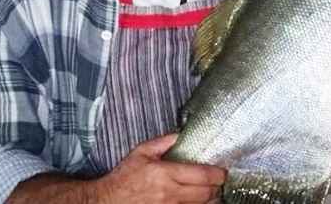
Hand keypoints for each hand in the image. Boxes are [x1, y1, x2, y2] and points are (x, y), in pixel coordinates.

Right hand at [96, 133, 225, 203]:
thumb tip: (181, 133)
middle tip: (220, 181)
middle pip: (205, 194)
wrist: (107, 202)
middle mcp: (170, 194)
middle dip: (217, 188)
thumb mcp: (142, 151)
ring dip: (211, 201)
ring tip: (214, 193)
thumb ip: (163, 141)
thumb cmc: (124, 177)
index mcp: (166, 173)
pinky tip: (201, 203)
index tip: (223, 171)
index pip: (201, 175)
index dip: (217, 174)